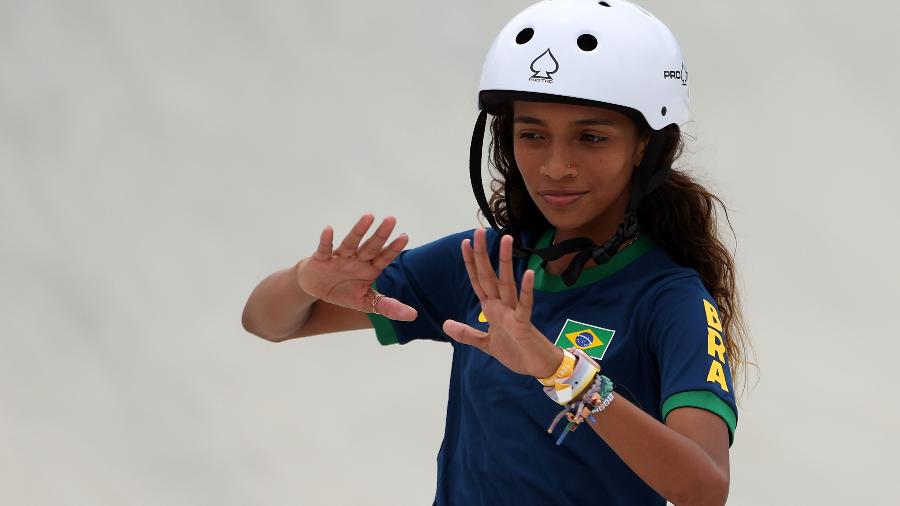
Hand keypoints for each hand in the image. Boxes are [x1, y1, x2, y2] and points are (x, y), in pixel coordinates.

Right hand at [297, 213, 416, 320]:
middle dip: (380, 235)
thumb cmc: (344, 291)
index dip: (393, 248)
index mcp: (369, 268)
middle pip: (370, 247)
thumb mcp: (366, 302)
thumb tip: (413, 315)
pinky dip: (326, 240)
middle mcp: (356, 259)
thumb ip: (388, 306)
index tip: (404, 237)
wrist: (316, 288)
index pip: (383, 257)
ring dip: (358, 231)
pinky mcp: (321, 259)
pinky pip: (324, 248)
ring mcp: (339, 257)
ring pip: (350, 243)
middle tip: (391, 219)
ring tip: (368, 217)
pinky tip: (329, 230)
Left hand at [442, 228, 560, 377]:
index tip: (464, 242)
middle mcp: (502, 306)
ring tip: (506, 241)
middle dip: (482, 255)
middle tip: (478, 231)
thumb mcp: (485, 343)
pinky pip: (524, 305)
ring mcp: (513, 313)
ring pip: (507, 284)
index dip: (470, 263)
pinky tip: (527, 274)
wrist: (538, 367)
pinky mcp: (524, 324)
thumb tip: (445, 324)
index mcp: (492, 309)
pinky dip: (526, 291)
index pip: (478, 281)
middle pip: (489, 276)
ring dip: (505, 263)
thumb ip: (466, 334)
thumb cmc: (516, 352)